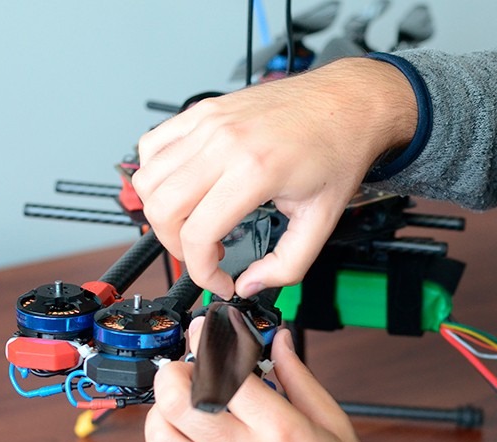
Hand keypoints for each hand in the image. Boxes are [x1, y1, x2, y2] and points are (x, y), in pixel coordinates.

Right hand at [133, 58, 416, 297]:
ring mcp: (209, 122)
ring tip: (194, 225)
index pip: (198, 234)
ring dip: (161, 213)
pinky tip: (184, 189)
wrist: (348, 102)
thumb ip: (288, 264)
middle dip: (175, 246)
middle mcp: (224, 142)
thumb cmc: (338, 151)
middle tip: (203, 257)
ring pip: (148, 177)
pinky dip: (155, 174)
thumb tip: (250, 284)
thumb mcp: (322, 220)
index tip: (220, 280)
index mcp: (255, 171)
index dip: (202, 271)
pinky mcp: (204, 110)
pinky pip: (152, 145)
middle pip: (162, 208)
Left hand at [144, 327, 398, 441]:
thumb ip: (301, 380)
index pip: (224, 370)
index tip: (204, 330)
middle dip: (173, 372)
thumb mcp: (337, 427)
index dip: (207, 341)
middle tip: (186, 368)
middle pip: (177, 401)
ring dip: (160, 412)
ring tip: (178, 405)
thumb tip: (280, 343)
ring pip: (161, 440)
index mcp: (280, 430)